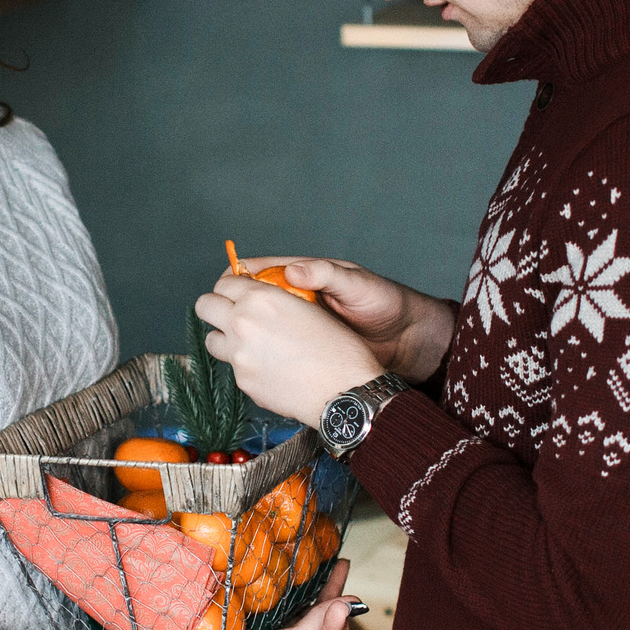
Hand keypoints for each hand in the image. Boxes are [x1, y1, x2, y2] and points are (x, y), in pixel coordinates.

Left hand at [196, 274, 381, 427]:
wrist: (344, 392)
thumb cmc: (337, 349)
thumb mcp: (308, 307)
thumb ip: (274, 299)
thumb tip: (256, 299)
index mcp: (261, 298)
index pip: (224, 282)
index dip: (231, 287)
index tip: (236, 293)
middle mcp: (242, 323)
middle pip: (204, 305)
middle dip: (216, 307)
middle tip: (231, 314)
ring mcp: (238, 355)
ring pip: (211, 340)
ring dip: (225, 339)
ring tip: (249, 344)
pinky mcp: (242, 382)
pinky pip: (233, 368)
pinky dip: (246, 367)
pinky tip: (271, 369)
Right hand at [228, 256, 454, 384]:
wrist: (406, 339)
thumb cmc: (384, 302)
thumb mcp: (356, 284)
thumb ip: (325, 274)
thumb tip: (291, 269)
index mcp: (303, 276)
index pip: (258, 270)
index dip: (237, 276)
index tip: (224, 286)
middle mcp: (295, 299)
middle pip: (250, 299)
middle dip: (234, 306)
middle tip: (225, 317)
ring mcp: (297, 325)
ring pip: (257, 326)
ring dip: (245, 332)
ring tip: (237, 340)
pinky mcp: (303, 348)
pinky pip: (273, 348)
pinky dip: (262, 352)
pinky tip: (257, 360)